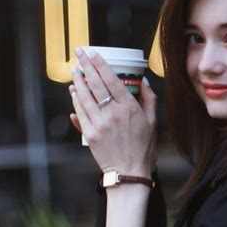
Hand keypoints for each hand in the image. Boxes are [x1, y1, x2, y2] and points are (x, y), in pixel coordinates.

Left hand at [69, 48, 156, 175]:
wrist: (129, 172)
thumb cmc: (143, 149)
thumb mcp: (152, 123)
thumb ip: (149, 100)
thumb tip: (144, 81)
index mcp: (129, 108)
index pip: (111, 80)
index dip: (100, 64)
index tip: (93, 53)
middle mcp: (113, 113)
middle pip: (95, 84)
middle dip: (85, 65)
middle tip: (79, 53)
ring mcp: (100, 124)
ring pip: (84, 96)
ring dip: (77, 80)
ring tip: (74, 70)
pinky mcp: (90, 134)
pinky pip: (80, 112)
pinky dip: (76, 100)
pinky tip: (74, 91)